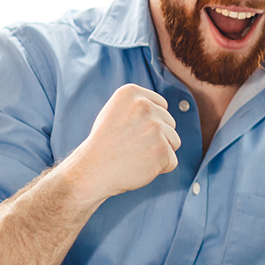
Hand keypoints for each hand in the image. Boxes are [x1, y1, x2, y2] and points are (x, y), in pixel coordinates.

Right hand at [62, 84, 181, 199]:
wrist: (91, 172)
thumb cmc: (104, 145)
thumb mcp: (115, 112)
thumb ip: (138, 105)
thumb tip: (164, 106)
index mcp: (131, 92)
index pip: (162, 106)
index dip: (149, 124)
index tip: (129, 132)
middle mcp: (144, 106)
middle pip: (170, 123)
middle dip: (156, 138)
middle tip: (129, 146)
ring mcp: (155, 127)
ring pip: (174, 141)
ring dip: (159, 152)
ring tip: (135, 156)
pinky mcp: (162, 149)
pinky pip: (171, 161)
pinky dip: (159, 168)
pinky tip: (139, 166)